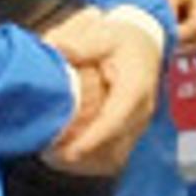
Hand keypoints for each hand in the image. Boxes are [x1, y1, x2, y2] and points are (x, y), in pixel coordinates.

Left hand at [42, 7, 160, 174]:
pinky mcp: (131, 131)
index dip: (92, 139)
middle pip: (114, 145)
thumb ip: (82, 43)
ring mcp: (138, 124)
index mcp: (135, 88)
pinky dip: (92, 160)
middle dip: (83, 154)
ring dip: (86, 161)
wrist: (145, 44)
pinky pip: (114, 156)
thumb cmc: (123, 40)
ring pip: (114, 156)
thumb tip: (57, 50)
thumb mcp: (104, 34)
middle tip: (50, 154)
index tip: (68, 152)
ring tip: (55, 156)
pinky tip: (68, 154)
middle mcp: (140, 111)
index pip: (115, 120)